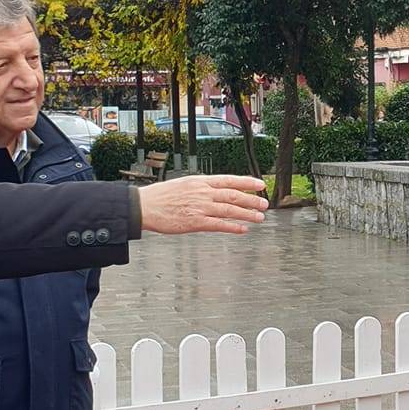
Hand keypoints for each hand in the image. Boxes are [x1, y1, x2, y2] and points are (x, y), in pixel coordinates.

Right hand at [139, 175, 268, 234]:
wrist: (144, 206)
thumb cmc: (161, 197)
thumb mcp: (184, 184)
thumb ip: (201, 188)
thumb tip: (216, 191)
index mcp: (200, 181)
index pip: (229, 180)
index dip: (246, 182)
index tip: (259, 184)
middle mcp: (203, 193)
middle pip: (233, 195)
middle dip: (252, 199)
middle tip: (264, 203)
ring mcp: (200, 207)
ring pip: (230, 210)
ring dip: (247, 214)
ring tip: (259, 217)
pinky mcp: (196, 222)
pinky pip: (219, 225)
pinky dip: (233, 227)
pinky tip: (243, 229)